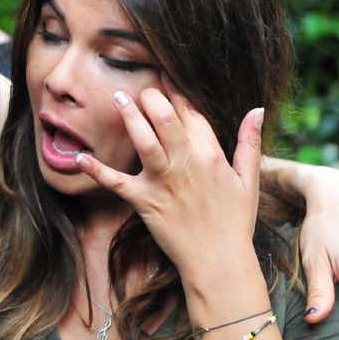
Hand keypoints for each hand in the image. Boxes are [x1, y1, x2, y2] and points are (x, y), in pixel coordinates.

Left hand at [75, 83, 264, 272]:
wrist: (219, 263)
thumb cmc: (234, 221)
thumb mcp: (248, 180)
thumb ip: (250, 142)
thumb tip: (257, 109)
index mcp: (210, 154)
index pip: (191, 113)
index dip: (176, 92)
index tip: (164, 76)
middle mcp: (185, 163)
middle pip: (166, 119)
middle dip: (152, 98)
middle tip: (140, 88)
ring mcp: (163, 182)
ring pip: (145, 142)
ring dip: (131, 118)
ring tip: (118, 97)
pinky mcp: (144, 201)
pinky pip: (117, 183)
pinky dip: (98, 171)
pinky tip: (80, 157)